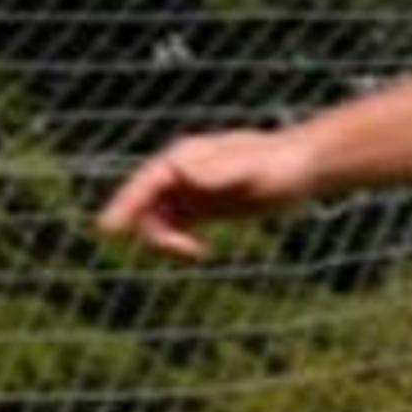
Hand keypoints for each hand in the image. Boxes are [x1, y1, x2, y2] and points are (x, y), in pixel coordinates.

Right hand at [95, 128, 322, 260]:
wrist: (304, 168)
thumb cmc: (278, 163)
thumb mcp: (250, 168)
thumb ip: (218, 171)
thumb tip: (183, 173)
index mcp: (184, 158)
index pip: (144, 183)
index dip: (123, 205)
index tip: (108, 230)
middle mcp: (181, 174)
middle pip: (146, 206)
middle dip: (153, 231)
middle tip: (185, 252)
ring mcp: (191, 192)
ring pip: (159, 221)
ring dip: (167, 241)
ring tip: (197, 254)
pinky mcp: (205, 208)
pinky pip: (177, 229)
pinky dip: (180, 244)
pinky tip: (202, 253)